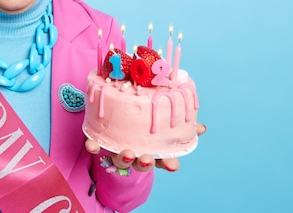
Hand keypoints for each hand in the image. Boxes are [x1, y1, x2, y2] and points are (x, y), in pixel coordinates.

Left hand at [85, 123, 206, 172]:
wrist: (116, 127)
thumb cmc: (142, 128)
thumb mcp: (162, 127)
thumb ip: (178, 127)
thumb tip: (201, 127)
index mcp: (151, 150)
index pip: (162, 160)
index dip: (168, 163)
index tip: (173, 165)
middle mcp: (135, 153)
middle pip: (141, 163)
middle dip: (144, 163)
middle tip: (146, 158)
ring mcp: (118, 149)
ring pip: (121, 158)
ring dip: (124, 157)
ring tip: (129, 152)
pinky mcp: (101, 142)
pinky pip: (96, 146)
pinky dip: (93, 146)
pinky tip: (91, 145)